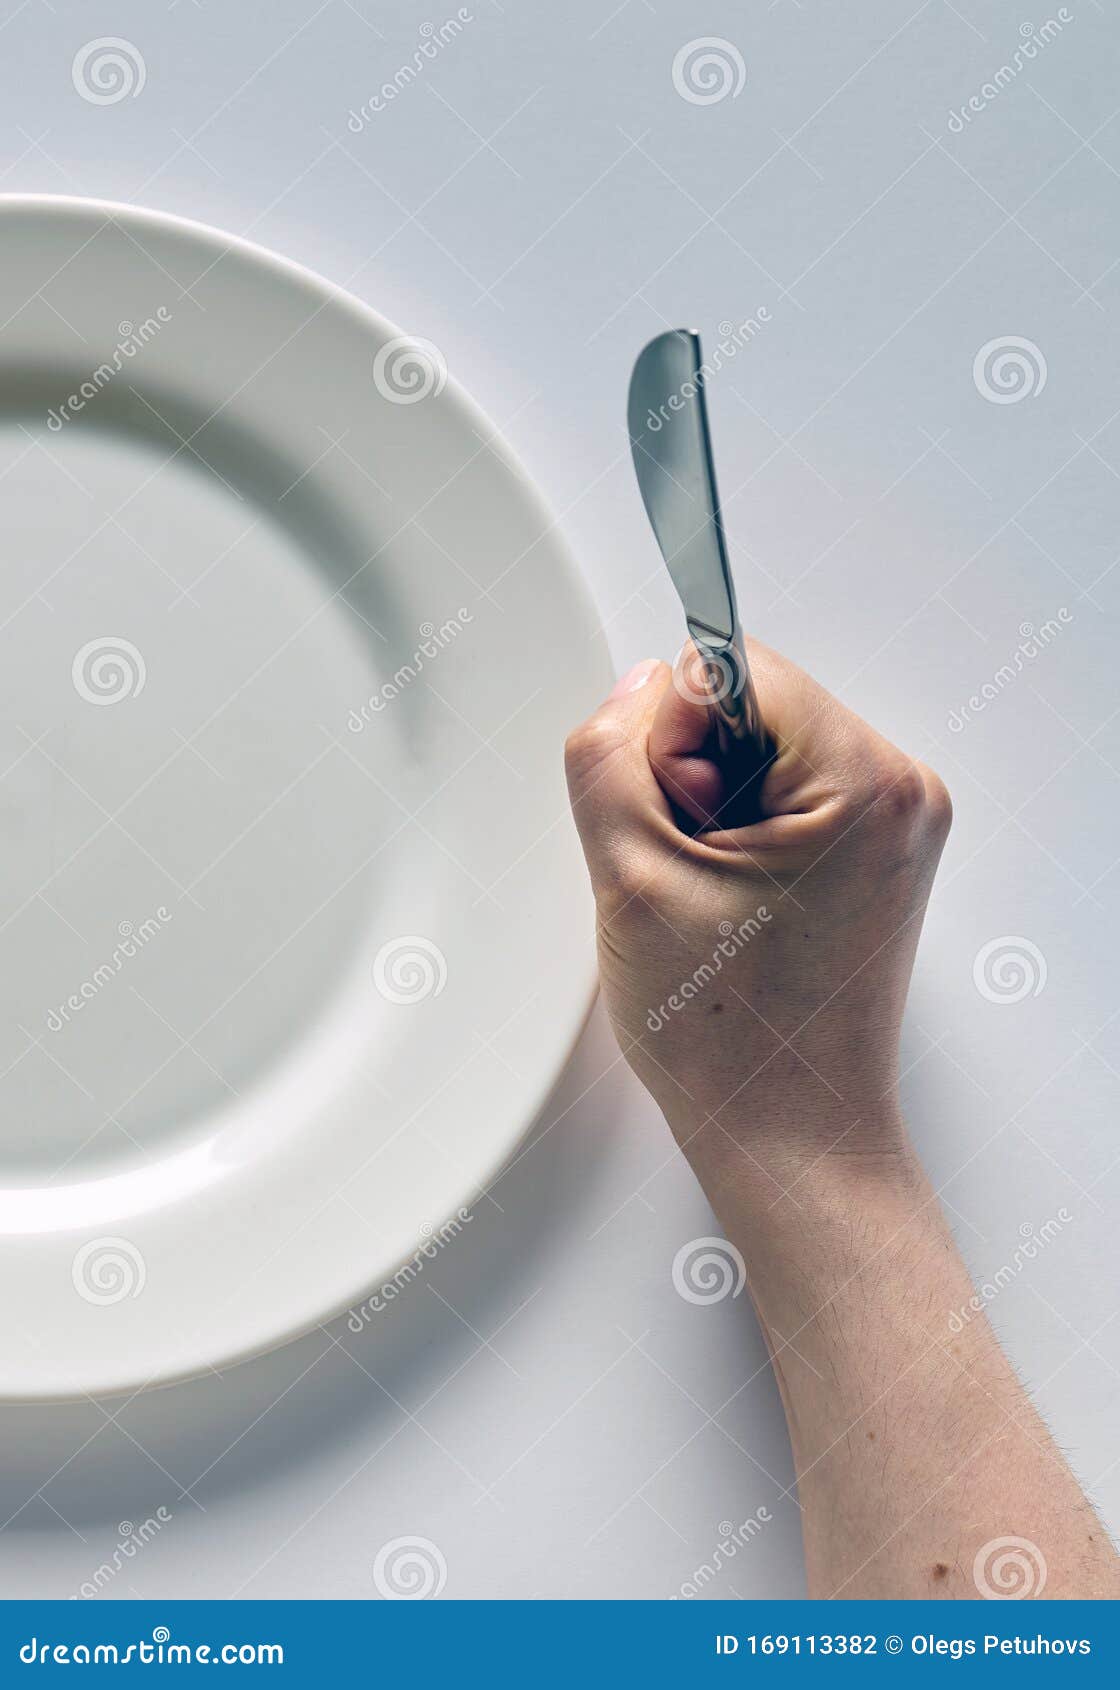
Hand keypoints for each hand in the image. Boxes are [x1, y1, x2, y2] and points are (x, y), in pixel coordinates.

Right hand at [564, 639, 951, 1203]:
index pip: (733, 667)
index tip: (676, 827)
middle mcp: (902, 790)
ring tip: (712, 899)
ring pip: (761, 750)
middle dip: (691, 774)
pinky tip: (732, 904)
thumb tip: (635, 687)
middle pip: (752, 703)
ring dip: (711, 807)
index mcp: (866, 782)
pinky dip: (739, 831)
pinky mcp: (877, 855)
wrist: (790, 1138)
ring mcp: (897, 824)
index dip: (670, 738)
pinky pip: (785, 793)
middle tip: (691, 874)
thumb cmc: (730, 1040)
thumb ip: (611, 755)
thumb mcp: (630, 878)